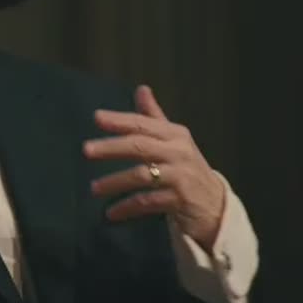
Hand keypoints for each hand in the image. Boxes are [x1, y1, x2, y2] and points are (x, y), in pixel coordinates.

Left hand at [83, 85, 225, 250]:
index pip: (144, 124)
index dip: (120, 120)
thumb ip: (154, 118)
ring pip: (141, 175)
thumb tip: (141, 89)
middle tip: (86, 150)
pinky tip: (111, 213)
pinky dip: (127, 207)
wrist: (216, 206)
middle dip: (112, 147)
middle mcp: (179, 152)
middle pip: (140, 146)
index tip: (97, 117)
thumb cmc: (187, 169)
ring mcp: (180, 176)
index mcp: (176, 134)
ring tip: (94, 188)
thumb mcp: (174, 141)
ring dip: (114, 182)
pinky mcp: (180, 200)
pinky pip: (147, 202)